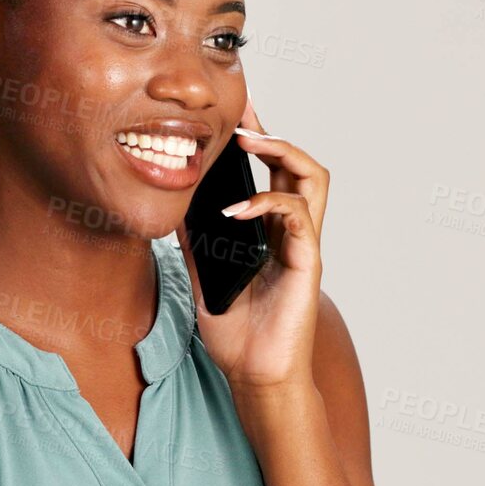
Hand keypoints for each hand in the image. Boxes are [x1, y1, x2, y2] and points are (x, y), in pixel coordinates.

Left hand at [175, 97, 327, 390]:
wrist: (255, 375)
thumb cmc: (238, 333)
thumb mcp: (204, 275)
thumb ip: (195, 241)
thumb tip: (171, 207)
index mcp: (272, 231)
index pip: (273, 171)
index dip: (258, 137)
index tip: (235, 110)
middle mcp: (294, 231)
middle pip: (298, 163)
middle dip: (271, 132)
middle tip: (240, 120)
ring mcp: (304, 244)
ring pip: (313, 177)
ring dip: (281, 152)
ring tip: (247, 145)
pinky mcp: (307, 262)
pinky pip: (297, 216)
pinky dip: (266, 203)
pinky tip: (234, 210)